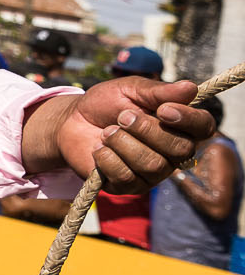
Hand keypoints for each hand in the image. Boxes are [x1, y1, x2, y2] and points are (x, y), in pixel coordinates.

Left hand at [24, 76, 211, 192]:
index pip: (203, 127)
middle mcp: (172, 153)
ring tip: (107, 131)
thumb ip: (158, 92)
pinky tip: (99, 149)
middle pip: (179, 149)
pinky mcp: (128, 186)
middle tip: (122, 117)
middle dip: (146, 129)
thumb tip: (190, 88)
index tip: (163, 109)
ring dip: (123, 142)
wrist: (71, 121)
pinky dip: (107, 158)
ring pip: (152, 165)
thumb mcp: (129, 89)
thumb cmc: (106, 103)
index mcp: (179, 126)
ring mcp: (152, 173)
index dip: (188, 119)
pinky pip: (126, 177)